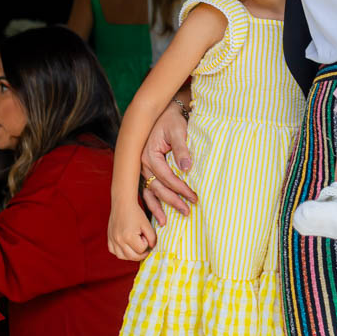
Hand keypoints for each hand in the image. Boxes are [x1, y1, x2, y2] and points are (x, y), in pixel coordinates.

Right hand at [108, 202, 155, 261]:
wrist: (123, 204)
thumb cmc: (136, 213)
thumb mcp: (147, 225)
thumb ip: (152, 238)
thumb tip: (151, 247)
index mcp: (129, 237)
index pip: (141, 250)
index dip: (146, 244)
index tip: (146, 236)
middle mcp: (119, 240)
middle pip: (132, 257)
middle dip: (141, 254)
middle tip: (145, 247)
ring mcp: (112, 240)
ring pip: (122, 256)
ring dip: (131, 255)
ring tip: (136, 248)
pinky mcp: (109, 238)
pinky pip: (114, 251)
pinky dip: (120, 252)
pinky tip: (126, 246)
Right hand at [140, 106, 195, 225]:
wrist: (164, 112)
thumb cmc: (172, 121)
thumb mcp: (178, 131)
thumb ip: (182, 149)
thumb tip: (187, 167)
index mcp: (149, 155)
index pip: (166, 177)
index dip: (180, 188)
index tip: (193, 197)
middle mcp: (142, 164)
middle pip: (158, 188)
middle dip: (172, 201)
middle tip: (187, 211)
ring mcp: (143, 169)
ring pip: (150, 192)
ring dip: (159, 207)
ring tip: (167, 222)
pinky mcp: (147, 171)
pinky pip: (148, 190)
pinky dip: (153, 203)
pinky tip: (159, 215)